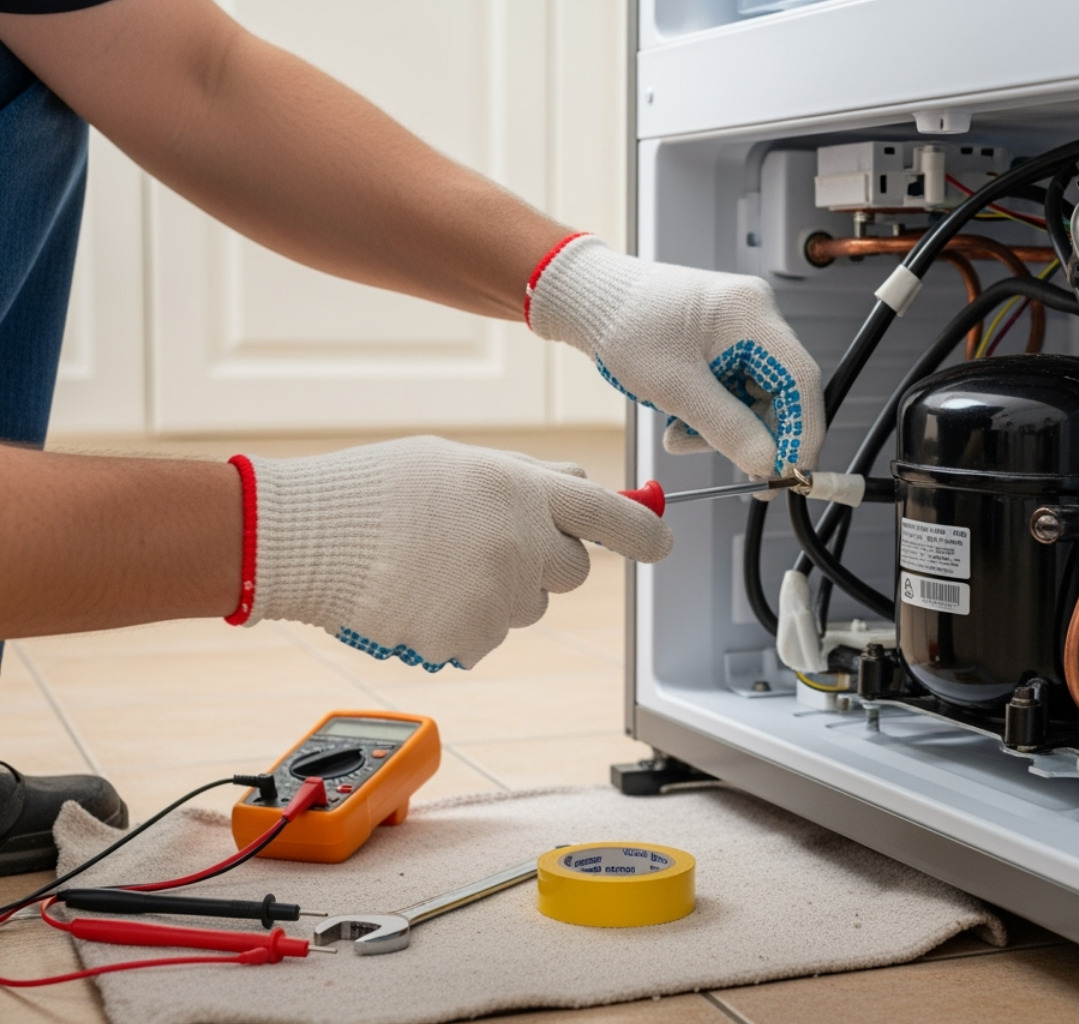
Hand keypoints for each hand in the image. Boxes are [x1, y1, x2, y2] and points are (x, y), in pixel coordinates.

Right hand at [232, 437, 671, 670]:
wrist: (308, 535)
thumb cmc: (376, 489)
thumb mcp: (459, 460)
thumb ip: (528, 477)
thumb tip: (584, 483)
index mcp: (523, 490)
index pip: (611, 516)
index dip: (644, 532)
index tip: (660, 542)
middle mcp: (522, 543)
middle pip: (572, 571)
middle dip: (546, 562)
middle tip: (488, 545)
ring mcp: (498, 596)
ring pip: (526, 606)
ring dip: (498, 593)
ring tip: (435, 567)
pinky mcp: (470, 638)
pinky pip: (487, 638)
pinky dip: (461, 626)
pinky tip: (421, 597)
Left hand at [526, 235, 824, 478]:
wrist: (589, 300)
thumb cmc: (623, 324)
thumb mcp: (674, 386)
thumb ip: (726, 427)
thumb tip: (767, 462)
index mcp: (750, 313)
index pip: (800, 380)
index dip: (802, 432)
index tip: (790, 472)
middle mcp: (755, 317)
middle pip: (783, 392)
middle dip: (758, 436)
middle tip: (744, 474)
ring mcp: (741, 331)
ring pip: (757, 399)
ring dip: (726, 431)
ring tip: (681, 438)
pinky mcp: (725, 345)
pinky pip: (736, 393)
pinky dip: (713, 417)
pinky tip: (680, 424)